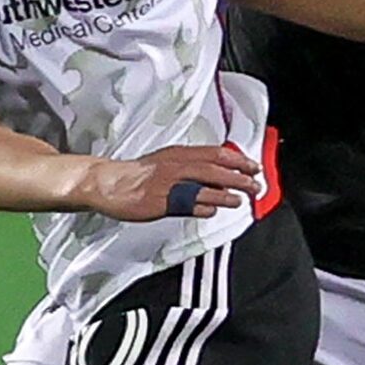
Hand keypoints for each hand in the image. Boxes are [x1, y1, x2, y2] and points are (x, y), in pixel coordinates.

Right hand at [81, 144, 259, 222]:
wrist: (109, 183)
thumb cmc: (137, 174)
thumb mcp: (167, 161)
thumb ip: (190, 167)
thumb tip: (216, 176)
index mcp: (179, 153)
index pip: (216, 153)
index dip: (238, 160)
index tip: (253, 167)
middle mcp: (177, 165)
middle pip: (216, 169)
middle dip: (239, 177)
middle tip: (255, 185)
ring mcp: (169, 184)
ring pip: (205, 186)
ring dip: (226, 194)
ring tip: (240, 199)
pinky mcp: (161, 202)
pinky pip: (188, 205)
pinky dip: (204, 208)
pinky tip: (213, 211)